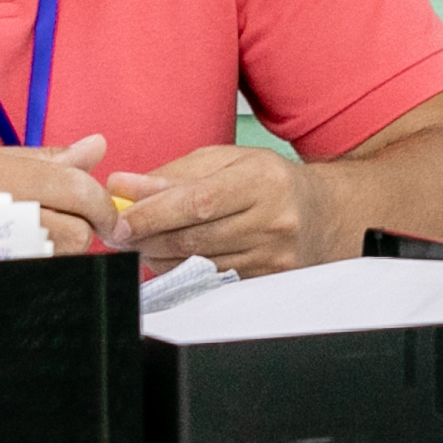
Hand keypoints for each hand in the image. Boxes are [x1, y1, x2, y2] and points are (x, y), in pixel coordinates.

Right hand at [0, 135, 115, 254]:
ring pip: (56, 257)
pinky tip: (11, 255)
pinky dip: (33, 266)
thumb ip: (40, 158)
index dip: (100, 204)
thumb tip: (96, 146)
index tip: (105, 214)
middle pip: (74, 231)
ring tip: (23, 238)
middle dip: (77, 231)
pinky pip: (32, 274)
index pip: (75, 187)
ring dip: (54, 251)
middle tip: (56, 224)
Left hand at [108, 143, 335, 275]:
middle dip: (147, 236)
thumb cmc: (268, 182)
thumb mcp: (226, 161)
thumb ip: (174, 173)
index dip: (153, 213)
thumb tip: (122, 186)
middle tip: (118, 232)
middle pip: (193, 237)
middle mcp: (272, 221)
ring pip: (197, 263)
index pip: (197, 201)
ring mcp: (272, 256)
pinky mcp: (267, 280)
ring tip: (143, 240)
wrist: (323, 214)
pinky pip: (209, 279)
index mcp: (261, 180)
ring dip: (158, 254)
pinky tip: (172, 254)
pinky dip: (181, 268)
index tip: (119, 219)